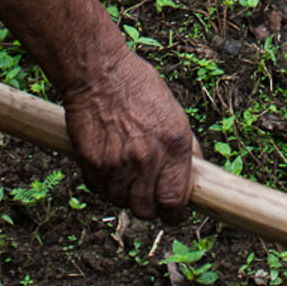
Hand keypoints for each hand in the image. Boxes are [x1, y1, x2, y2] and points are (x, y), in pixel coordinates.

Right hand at [63, 48, 195, 222]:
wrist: (98, 72)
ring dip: (123, 194)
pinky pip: (98, 189)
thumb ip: (184, 146)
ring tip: (124, 173)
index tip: (172, 213)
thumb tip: (194, 174)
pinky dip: (103, 184)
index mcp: (174, 145)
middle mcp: (147, 158)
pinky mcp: (91, 162)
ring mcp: (117, 163)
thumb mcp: (174, 112)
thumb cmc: (138, 87)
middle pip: (146, 209)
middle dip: (148, 206)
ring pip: (120, 201)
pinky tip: (107, 165)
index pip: (174, 200)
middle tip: (146, 195)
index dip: (174, 213)